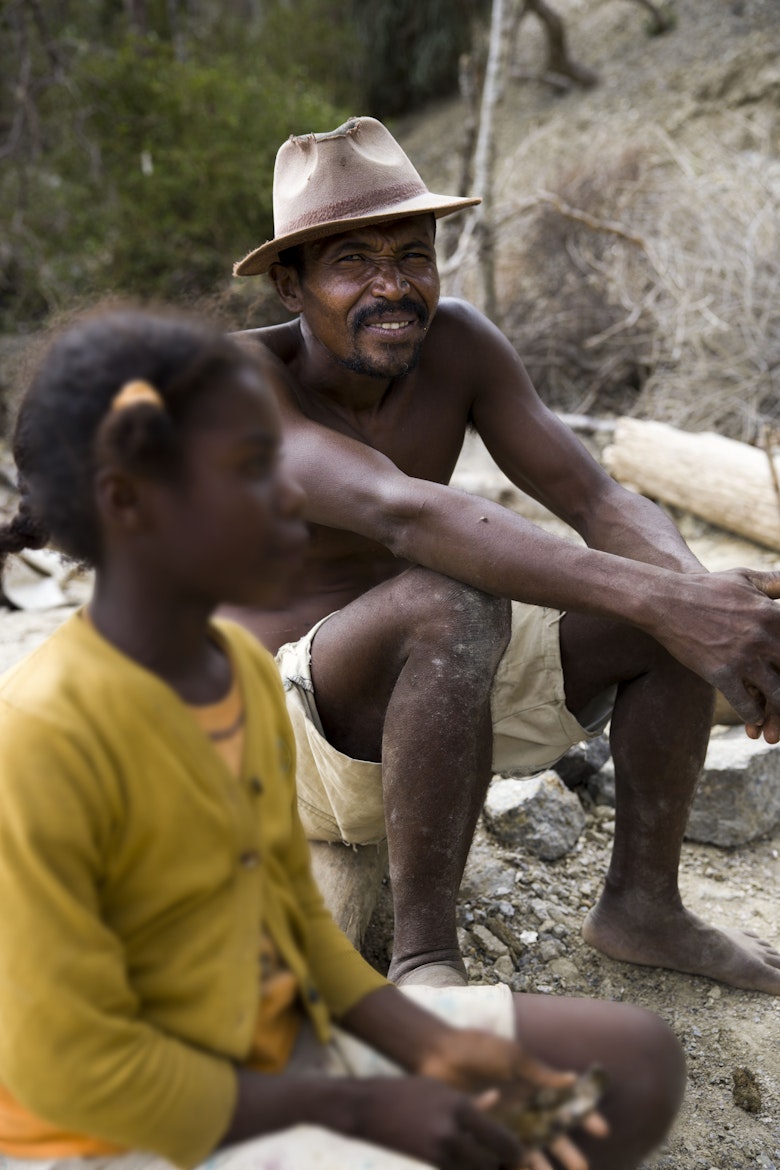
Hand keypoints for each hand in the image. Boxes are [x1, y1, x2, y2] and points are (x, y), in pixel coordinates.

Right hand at [353, 1075, 522, 1169]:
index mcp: (459, 1107)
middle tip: (506, 1161)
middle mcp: (451, 1132)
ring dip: (482, 1168)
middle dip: (501, 1165)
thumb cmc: (407, 1092)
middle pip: (491, 1164)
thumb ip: (471, 1102)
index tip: (519, 1153)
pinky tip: (466, 1160)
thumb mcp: (441, 1089)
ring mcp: (438, 1151)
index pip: (500, 1139)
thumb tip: (497, 1100)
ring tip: (486, 1159)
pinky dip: (465, 1168)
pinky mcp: (428, 1162)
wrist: (368, 1108)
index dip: (515, 1150)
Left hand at [416, 1030, 607, 1168]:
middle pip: (552, 1136)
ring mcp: (505, 1125)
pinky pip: (502, 1156)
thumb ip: (540, 1073)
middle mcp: (523, 1110)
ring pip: (530, 1152)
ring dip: (541, 1166)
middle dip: (569, 1154)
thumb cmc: (478, 1049)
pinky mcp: (485, 1135)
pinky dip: (512, 1165)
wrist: (439, 1055)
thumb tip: (573, 1079)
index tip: (602, 1131)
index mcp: (533, 1088)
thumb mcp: (512, 1057)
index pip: (565, 1105)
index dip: (584, 1117)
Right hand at [650, 568, 779, 737]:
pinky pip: (746, 704)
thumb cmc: (706, 589)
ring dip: (779, 712)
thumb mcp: (745, 578)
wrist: (666, 601)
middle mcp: (763, 638)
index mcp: (773, 614)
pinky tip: (755, 720)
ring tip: (776, 718)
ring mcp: (742, 658)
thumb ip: (774, 583)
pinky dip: (754, 716)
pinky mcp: (721, 674)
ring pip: (777, 696)